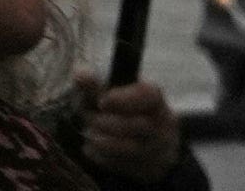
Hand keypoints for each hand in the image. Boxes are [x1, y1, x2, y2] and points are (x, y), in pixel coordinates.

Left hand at [64, 87, 189, 188]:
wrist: (133, 140)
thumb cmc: (116, 110)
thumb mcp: (104, 94)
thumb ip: (93, 85)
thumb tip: (81, 74)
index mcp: (155, 99)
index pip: (149, 95)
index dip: (125, 99)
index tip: (102, 101)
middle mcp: (163, 124)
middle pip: (138, 124)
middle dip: (106, 122)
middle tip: (89, 119)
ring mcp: (160, 149)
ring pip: (132, 149)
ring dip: (103, 141)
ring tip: (90, 134)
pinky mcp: (150, 169)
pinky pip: (124, 166)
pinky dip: (103, 158)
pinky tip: (94, 149)